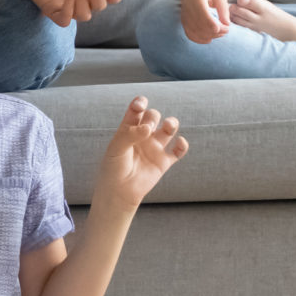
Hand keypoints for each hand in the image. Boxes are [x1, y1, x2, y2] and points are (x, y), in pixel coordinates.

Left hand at [95, 96, 187, 210]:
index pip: (136, 110)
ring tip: (168, 126)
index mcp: (128, 129)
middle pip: (153, 116)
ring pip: (168, 129)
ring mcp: (154, 148)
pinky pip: (178, 151)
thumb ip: (130, 134)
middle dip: (153, 117)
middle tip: (148, 128)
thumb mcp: (116, 148)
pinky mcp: (163, 162)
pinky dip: (182, 145)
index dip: (140, 103)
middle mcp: (142, 136)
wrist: (119, 191)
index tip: (141, 104)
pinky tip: (179, 143)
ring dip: (171, 123)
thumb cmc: (113, 167)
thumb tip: (149, 128)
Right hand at [181, 0, 230, 44]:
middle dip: (215, 31)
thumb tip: (227, 24)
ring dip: (209, 36)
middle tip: (227, 30)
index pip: (203, 14)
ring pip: (195, 31)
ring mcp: (184, 15)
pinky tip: (209, 39)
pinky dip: (199, 39)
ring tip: (220, 33)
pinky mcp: (183, 21)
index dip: (213, 24)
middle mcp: (187, 7)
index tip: (226, 28)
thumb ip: (223, 8)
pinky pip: (189, 34)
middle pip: (199, 25)